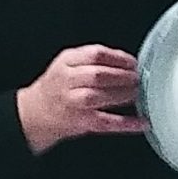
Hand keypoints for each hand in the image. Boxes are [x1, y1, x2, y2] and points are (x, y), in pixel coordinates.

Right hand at [16, 45, 146, 153]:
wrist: (36, 112)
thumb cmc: (57, 87)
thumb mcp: (68, 63)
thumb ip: (93, 59)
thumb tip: (126, 61)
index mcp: (66, 62)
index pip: (95, 54)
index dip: (118, 58)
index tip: (133, 63)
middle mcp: (67, 81)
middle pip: (98, 75)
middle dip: (123, 76)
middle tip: (137, 78)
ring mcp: (73, 102)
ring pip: (100, 96)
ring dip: (124, 94)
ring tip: (137, 93)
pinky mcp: (81, 122)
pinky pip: (106, 122)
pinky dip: (126, 123)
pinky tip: (140, 122)